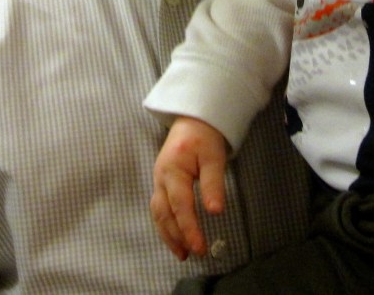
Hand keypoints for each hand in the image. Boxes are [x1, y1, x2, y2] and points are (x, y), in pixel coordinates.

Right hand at [150, 116, 227, 260]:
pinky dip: (166, 225)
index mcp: (172, 170)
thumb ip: (213, 184)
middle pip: (164, 213)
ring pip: (158, 213)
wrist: (193, 119)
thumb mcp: (213, 157)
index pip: (180, 206)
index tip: (200, 248)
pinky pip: (159, 208)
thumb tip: (215, 212)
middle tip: (192, 255)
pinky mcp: (162, 183)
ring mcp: (158, 181)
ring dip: (168, 235)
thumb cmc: (204, 136)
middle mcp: (160, 178)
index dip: (189, 229)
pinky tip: (175, 236)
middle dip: (176, 237)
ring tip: (182, 253)